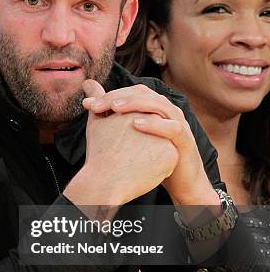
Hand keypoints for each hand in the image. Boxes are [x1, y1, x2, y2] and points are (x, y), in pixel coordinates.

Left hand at [82, 80, 217, 206]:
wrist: (178, 180)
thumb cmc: (151, 157)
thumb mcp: (128, 136)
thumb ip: (109, 117)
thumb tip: (87, 99)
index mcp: (153, 107)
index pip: (132, 91)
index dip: (110, 94)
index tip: (89, 104)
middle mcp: (166, 110)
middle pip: (144, 93)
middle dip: (119, 96)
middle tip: (98, 104)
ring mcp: (177, 123)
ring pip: (159, 105)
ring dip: (136, 104)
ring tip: (115, 108)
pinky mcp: (185, 140)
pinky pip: (173, 128)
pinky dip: (155, 124)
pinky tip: (136, 124)